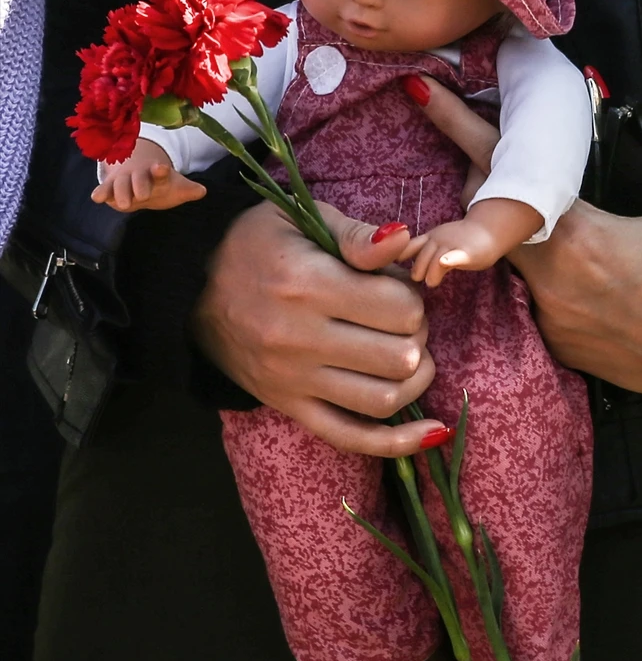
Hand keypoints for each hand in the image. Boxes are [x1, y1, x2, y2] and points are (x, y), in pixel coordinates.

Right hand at [91, 139, 206, 211]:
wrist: (137, 177)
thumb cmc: (159, 184)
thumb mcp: (175, 187)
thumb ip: (189, 190)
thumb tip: (203, 191)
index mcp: (157, 173)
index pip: (160, 171)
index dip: (161, 170)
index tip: (161, 168)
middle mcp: (139, 175)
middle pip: (138, 179)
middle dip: (140, 185)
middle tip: (143, 195)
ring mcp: (124, 180)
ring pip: (120, 185)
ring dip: (121, 192)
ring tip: (124, 204)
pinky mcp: (110, 188)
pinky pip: (104, 190)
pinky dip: (100, 193)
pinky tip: (97, 198)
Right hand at [191, 202, 443, 455]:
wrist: (189, 288)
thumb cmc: (253, 244)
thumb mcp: (299, 219)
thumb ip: (355, 235)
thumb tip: (404, 241)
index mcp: (307, 285)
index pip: (399, 309)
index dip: (412, 296)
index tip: (396, 287)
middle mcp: (300, 339)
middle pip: (399, 357)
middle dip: (417, 336)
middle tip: (404, 320)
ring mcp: (293, 381)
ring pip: (383, 399)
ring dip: (414, 379)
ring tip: (408, 355)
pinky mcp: (288, 406)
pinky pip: (350, 437)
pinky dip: (397, 441)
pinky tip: (432, 431)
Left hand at [410, 74, 641, 396]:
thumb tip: (615, 140)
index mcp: (578, 234)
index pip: (500, 169)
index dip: (456, 126)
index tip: (419, 94)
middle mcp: (549, 276)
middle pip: (484, 212)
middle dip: (486, 178)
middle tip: (500, 158)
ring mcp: (546, 314)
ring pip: (507, 254)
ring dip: (515, 228)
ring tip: (562, 224)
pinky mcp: (553, 342)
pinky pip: (532, 292)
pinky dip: (546, 271)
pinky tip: (586, 273)